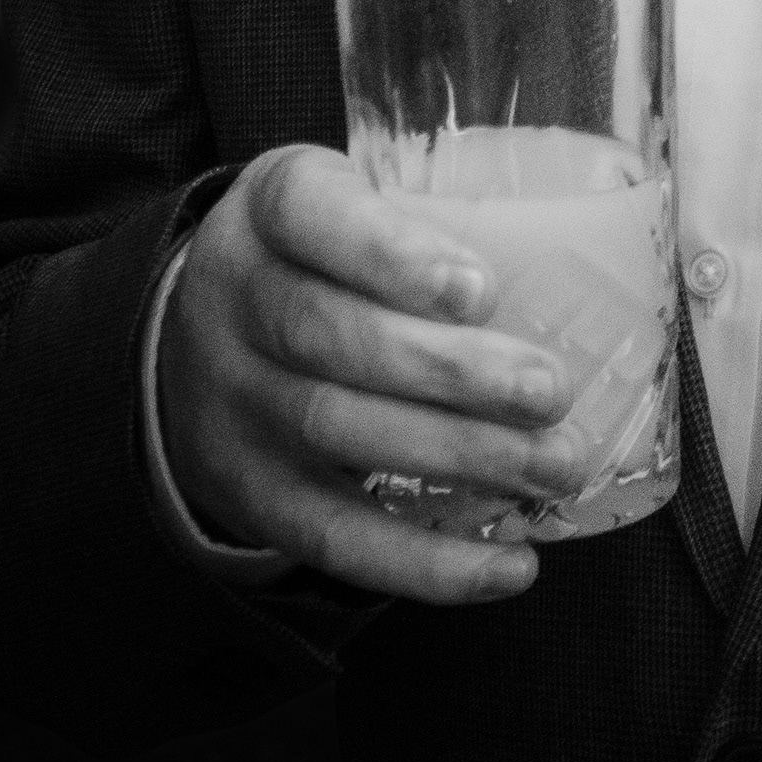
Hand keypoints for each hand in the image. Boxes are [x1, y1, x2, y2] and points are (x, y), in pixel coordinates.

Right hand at [157, 144, 586, 602]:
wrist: (184, 341)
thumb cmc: (314, 254)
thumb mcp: (342, 195)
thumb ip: (424, 210)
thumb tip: (576, 256)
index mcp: (268, 207)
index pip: (311, 213)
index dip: (393, 255)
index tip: (480, 288)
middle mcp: (237, 300)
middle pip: (333, 337)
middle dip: (451, 372)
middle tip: (550, 390)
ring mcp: (235, 403)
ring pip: (340, 433)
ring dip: (459, 456)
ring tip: (553, 464)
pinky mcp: (252, 492)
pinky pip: (335, 538)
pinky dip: (427, 562)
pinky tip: (509, 566)